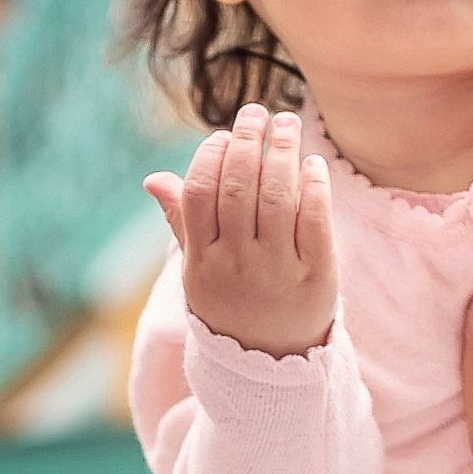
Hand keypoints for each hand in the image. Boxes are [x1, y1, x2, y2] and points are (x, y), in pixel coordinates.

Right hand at [146, 103, 334, 357]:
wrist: (272, 360)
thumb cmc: (231, 302)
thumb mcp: (198, 270)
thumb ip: (182, 222)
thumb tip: (154, 179)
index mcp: (203, 259)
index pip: (200, 193)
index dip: (210, 156)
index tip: (222, 135)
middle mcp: (238, 264)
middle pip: (239, 187)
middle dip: (247, 140)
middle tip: (256, 113)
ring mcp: (278, 270)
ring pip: (277, 196)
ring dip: (282, 151)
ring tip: (286, 124)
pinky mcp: (317, 275)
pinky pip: (315, 220)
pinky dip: (314, 185)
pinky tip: (312, 163)